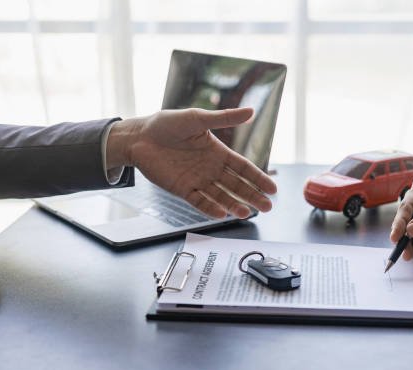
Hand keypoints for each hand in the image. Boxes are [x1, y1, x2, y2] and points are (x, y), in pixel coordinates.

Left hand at [106, 108, 276, 218]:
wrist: (139, 136)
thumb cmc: (167, 124)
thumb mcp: (197, 118)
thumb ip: (224, 118)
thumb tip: (251, 111)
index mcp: (217, 152)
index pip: (243, 168)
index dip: (258, 178)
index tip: (273, 189)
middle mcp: (210, 168)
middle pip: (236, 185)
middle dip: (252, 196)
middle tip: (267, 207)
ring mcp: (197, 180)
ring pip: (220, 196)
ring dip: (233, 205)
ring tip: (246, 213)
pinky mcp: (182, 189)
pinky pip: (198, 201)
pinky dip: (210, 208)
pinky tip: (221, 214)